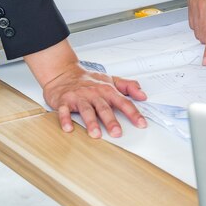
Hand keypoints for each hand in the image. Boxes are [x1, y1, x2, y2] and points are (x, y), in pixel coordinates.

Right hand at [24, 40, 147, 137]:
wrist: (63, 72)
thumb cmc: (88, 79)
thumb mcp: (111, 80)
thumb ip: (128, 86)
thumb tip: (143, 95)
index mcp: (107, 90)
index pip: (123, 102)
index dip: (133, 113)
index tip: (141, 124)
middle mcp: (94, 93)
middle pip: (104, 108)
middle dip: (111, 121)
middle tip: (117, 133)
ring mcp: (79, 97)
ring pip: (86, 110)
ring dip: (91, 122)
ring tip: (96, 134)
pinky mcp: (64, 101)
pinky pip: (64, 111)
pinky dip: (66, 119)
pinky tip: (69, 128)